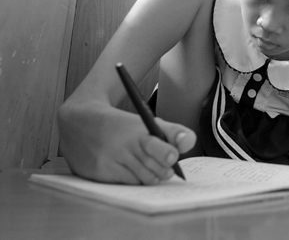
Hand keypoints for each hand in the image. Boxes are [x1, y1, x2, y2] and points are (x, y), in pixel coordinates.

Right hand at [58, 101, 195, 184]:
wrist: (80, 122)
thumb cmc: (121, 125)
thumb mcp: (146, 122)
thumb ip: (172, 132)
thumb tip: (189, 143)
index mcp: (140, 132)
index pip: (160, 147)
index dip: (168, 154)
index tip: (172, 157)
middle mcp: (126, 147)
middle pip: (157, 170)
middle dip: (164, 170)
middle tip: (163, 165)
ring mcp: (112, 161)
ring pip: (144, 180)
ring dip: (150, 176)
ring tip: (145, 165)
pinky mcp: (100, 173)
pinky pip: (128, 184)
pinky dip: (133, 180)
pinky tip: (128, 168)